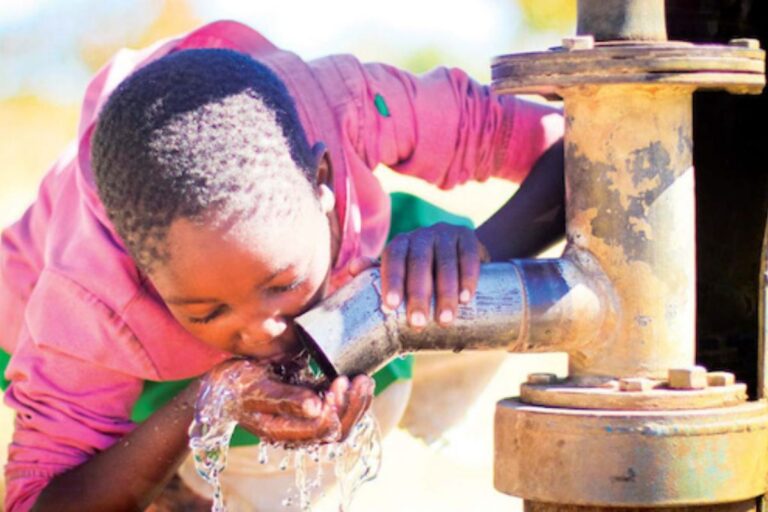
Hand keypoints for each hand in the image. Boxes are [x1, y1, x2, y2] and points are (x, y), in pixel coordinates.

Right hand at [202, 359, 373, 443]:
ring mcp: (303, 420)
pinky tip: (355, 378)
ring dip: (356, 402)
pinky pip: (335, 409)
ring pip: (340, 422)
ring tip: (364, 379)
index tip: (339, 380)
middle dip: (354, 406)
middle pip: (336, 430)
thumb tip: (316, 407)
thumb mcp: (256, 388)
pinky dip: (349, 396)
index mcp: (282, 431)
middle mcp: (296, 431)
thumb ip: (285, 399)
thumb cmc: (233, 386)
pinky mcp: (308, 406)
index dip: (336, 407)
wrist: (219, 385)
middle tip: (362, 379)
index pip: (321, 429)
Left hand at [380, 223, 487, 329]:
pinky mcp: (468, 236)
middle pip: (418, 262)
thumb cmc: (424, 271)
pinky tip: (466, 298)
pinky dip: (468, 278)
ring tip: (444, 319)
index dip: (391, 280)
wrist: (461, 253)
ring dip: (445, 292)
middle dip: (418, 294)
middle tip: (418, 323)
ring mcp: (445, 234)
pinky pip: (468, 256)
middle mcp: (421, 235)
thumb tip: (352, 270)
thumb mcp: (402, 271)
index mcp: (400, 244)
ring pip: (445, 262)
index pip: (392, 258)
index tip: (391, 307)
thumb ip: (378, 273)